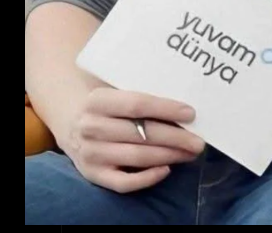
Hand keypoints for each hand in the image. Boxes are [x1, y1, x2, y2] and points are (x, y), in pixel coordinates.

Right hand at [61, 88, 205, 193]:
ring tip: (190, 153)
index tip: (191, 114)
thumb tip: (183, 106)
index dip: (166, 109)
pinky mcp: (93, 175)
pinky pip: (123, 182)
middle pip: (141, 134)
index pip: (137, 104)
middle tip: (199, 141)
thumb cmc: (107, 103)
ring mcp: (91, 153)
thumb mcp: (115, 88)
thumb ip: (141, 94)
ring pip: (137, 157)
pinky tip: (166, 169)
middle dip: (175, 138)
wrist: (72, 120)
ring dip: (168, 156)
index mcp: (98, 100)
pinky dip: (147, 178)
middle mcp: (91, 127)